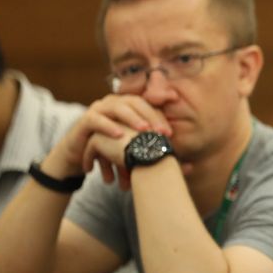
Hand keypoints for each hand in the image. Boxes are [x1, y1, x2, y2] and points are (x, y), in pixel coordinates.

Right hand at [41, 95, 170, 181]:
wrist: (80, 157)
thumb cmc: (113, 153)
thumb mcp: (139, 153)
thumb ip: (160, 155)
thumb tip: (192, 168)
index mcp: (130, 107)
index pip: (149, 107)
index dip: (161, 119)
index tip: (171, 134)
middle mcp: (116, 103)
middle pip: (137, 104)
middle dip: (151, 118)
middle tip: (161, 133)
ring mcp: (99, 109)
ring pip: (118, 108)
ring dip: (132, 119)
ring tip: (143, 132)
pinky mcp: (85, 120)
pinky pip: (96, 119)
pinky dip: (107, 126)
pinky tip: (118, 136)